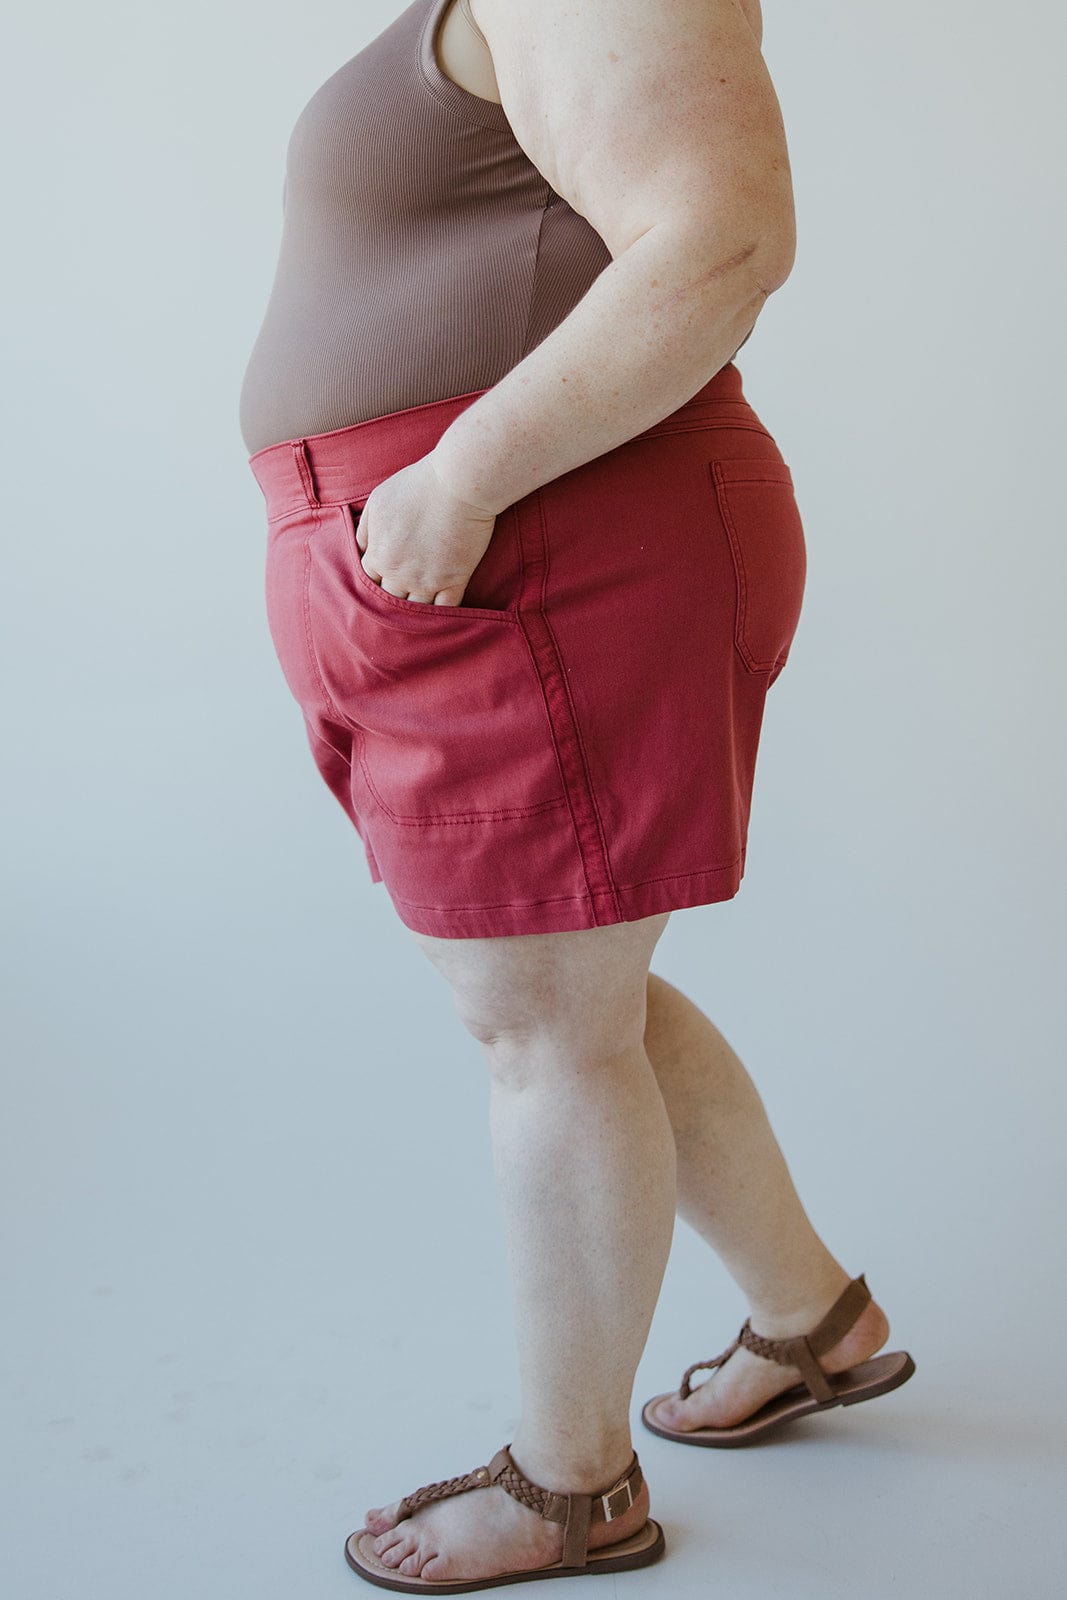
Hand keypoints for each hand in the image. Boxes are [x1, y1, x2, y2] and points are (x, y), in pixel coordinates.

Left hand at [353, 454, 497, 605]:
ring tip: (419, 613)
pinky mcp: (454, 581)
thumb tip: (361, 549)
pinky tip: (443, 615)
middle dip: (391, 601)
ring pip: (415, 610)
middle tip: (398, 601)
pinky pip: (445, 610)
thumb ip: (366, 529)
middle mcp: (398, 574)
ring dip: (415, 611)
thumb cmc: (417, 486)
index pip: (367, 582)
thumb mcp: (378, 501)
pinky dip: (443, 615)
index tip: (383, 580)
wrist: (457, 483)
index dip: (374, 582)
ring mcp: (427, 580)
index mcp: (379, 555)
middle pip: (388, 601)